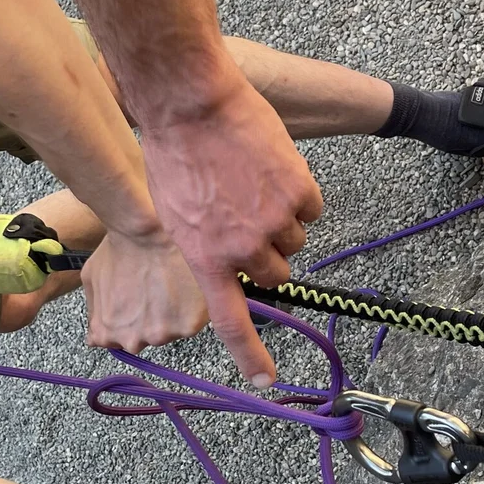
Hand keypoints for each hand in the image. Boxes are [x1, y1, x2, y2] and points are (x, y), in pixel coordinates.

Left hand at [81, 229, 207, 351]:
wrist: (145, 231)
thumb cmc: (119, 248)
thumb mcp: (92, 280)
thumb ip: (94, 310)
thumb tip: (96, 334)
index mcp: (107, 333)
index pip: (119, 341)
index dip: (131, 319)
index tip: (139, 300)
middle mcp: (133, 340)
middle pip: (148, 336)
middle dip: (154, 317)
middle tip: (158, 287)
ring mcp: (161, 335)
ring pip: (173, 329)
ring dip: (174, 312)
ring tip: (172, 281)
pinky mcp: (188, 326)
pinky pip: (193, 321)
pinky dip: (193, 307)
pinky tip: (185, 284)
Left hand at [141, 82, 322, 385]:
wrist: (189, 102)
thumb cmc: (172, 152)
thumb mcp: (174, 214)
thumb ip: (205, 246)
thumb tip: (231, 264)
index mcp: (206, 259)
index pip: (231, 322)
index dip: (251, 356)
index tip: (266, 382)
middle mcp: (243, 248)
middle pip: (276, 273)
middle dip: (269, 253)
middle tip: (248, 218)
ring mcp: (273, 220)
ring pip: (296, 238)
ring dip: (282, 218)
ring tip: (251, 183)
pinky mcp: (298, 190)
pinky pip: (311, 206)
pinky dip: (298, 191)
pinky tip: (271, 167)